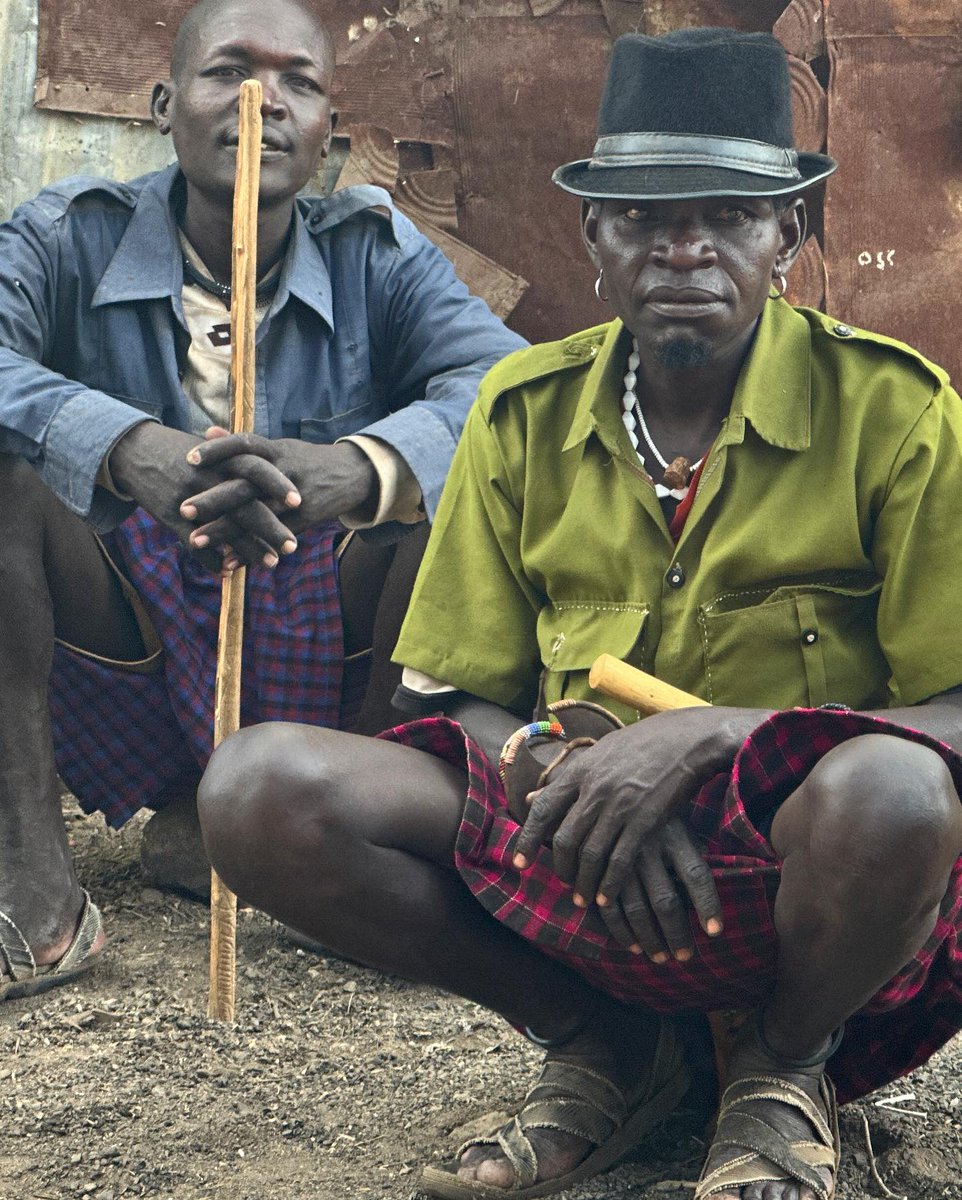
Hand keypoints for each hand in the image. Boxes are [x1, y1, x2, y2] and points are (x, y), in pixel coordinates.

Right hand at [109, 423, 298, 571]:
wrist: (132, 450)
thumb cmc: (180, 451)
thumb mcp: (211, 449)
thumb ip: (239, 460)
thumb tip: (275, 473)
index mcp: (221, 458)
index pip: (256, 468)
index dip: (277, 484)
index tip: (300, 502)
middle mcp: (207, 477)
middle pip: (244, 503)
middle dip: (271, 527)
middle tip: (294, 545)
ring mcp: (188, 497)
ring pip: (223, 527)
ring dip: (248, 549)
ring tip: (272, 564)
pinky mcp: (169, 516)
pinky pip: (194, 543)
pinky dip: (212, 560)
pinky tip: (229, 572)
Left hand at [181, 429, 377, 558]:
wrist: (352, 475)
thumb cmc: (306, 461)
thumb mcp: (279, 448)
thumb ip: (242, 445)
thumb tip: (207, 432)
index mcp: (276, 451)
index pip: (244, 445)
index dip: (217, 451)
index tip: (189, 459)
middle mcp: (284, 473)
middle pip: (245, 485)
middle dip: (214, 499)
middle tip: (184, 510)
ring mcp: (295, 499)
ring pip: (256, 516)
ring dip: (226, 531)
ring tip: (195, 541)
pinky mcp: (303, 522)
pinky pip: (272, 538)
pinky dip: (249, 551)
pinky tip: (227, 562)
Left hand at [512, 706, 765, 959]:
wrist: (687, 739)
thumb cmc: (643, 744)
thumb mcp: (600, 753)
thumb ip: (570, 778)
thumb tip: (533, 797)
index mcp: (580, 770)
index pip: (544, 808)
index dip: (528, 838)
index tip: (518, 863)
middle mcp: (594, 789)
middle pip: (565, 838)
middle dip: (560, 868)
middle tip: (563, 884)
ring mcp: (619, 805)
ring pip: (590, 855)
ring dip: (583, 882)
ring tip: (583, 900)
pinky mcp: (644, 820)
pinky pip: (619, 860)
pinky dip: (609, 883)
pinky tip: (606, 897)